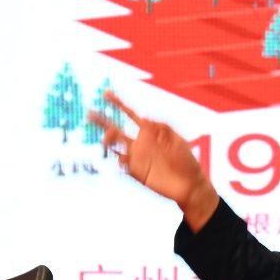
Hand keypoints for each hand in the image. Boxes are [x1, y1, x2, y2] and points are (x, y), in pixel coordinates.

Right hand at [87, 91, 218, 231]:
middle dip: (103, 121)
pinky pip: (123, 163)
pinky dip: (119, 159)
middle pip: (116, 129)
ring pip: (117, 145)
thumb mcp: (176, 138)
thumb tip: (145, 119)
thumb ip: (161, 128)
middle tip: (90, 113)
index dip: (118, 104)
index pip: (131, 114)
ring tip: (107, 138)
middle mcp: (140, 143)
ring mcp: (137, 157)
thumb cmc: (185, 160)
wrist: (190, 185)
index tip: (106, 94)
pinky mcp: (137, 172)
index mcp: (150, 131)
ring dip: (109, 139)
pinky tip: (121, 157)